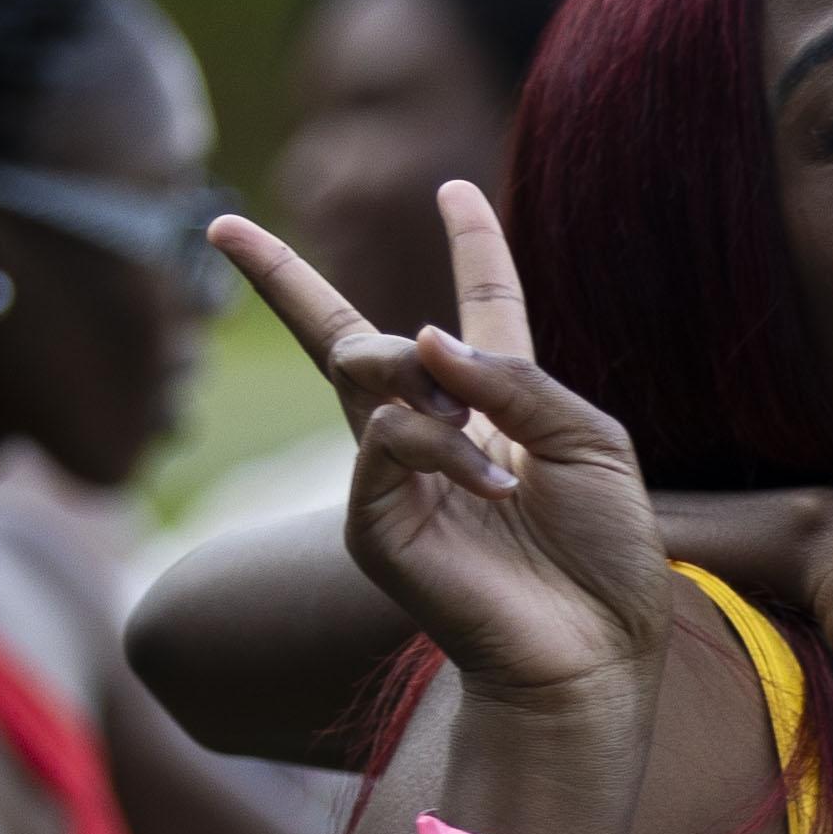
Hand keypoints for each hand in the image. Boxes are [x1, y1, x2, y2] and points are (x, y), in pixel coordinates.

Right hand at [213, 186, 673, 713]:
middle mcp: (436, 431)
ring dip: (422, 381)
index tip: (454, 186)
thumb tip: (422, 337)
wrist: (598, 647)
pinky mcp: (374, 522)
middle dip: (282, 278)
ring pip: (361, 370)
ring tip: (483, 442)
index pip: (479, 304)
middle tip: (224, 225)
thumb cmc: (608, 551)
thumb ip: (516, 376)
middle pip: (347, 336)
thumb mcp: (591, 440)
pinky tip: (493, 488)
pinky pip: (384, 442)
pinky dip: (442, 449)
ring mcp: (393, 476)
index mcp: (504, 403)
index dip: (471, 242)